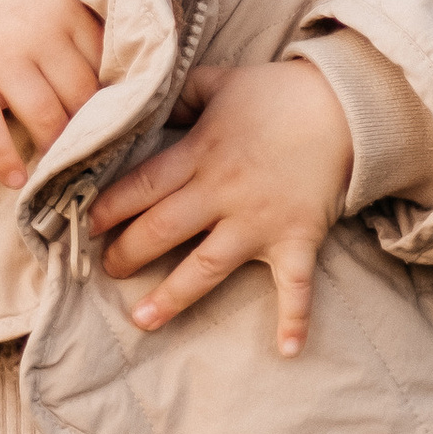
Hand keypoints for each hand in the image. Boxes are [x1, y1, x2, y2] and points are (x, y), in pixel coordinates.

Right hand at [0, 0, 106, 190]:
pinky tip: (16, 180)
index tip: (119, 126)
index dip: (115, 102)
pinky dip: (4, 159)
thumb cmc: (5, 8)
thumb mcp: (49, 3)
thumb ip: (82, 36)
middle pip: (80, 96)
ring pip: (44, 115)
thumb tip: (123, 90)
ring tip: (60, 168)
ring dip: (56, 148)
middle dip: (89, 131)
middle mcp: (36, 32)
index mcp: (64, 11)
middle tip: (92, 154)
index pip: (105, 66)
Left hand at [89, 59, 351, 357]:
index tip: (85, 226)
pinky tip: (286, 350)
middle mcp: (223, 192)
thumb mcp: (218, 82)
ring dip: (173, 296)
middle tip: (105, 270)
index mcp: (201, 153)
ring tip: (141, 319)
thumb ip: (176, 96)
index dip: (109, 208)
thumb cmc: (277, 93)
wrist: (346, 105)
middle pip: (163, 229)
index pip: (142, 185)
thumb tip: (139, 103)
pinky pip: (295, 284)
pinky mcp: (298, 238)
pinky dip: (295, 317)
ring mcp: (260, 220)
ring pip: (207, 266)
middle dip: (127, 253)